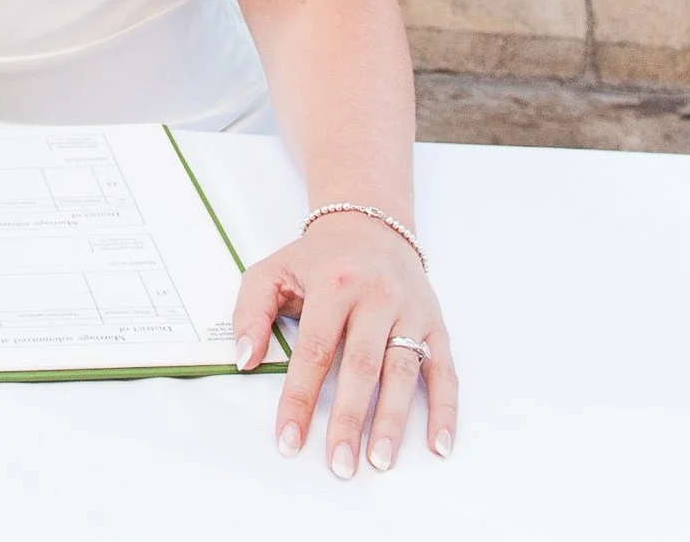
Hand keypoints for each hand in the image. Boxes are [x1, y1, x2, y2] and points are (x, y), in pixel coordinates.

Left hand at [234, 211, 456, 476]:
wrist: (370, 225)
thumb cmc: (316, 260)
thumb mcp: (271, 271)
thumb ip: (250, 312)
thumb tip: (244, 360)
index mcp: (334, 284)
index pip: (315, 351)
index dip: (301, 398)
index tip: (289, 439)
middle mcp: (377, 297)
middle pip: (362, 367)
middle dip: (350, 420)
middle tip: (340, 464)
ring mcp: (411, 312)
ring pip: (404, 371)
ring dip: (393, 420)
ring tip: (380, 461)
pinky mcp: (436, 325)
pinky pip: (445, 371)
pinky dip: (445, 410)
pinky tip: (439, 444)